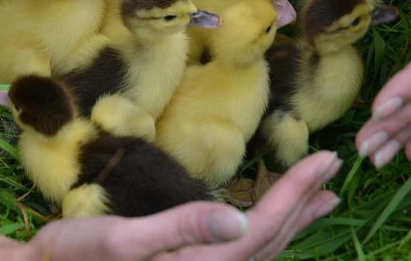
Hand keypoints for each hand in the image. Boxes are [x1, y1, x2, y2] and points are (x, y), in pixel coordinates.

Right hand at [14, 150, 341, 260]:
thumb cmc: (76, 257)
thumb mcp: (123, 240)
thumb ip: (181, 230)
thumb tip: (239, 222)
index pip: (264, 227)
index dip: (298, 192)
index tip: (326, 160)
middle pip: (272, 239)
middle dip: (305, 201)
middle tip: (335, 168)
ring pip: (262, 248)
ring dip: (292, 218)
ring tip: (320, 196)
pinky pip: (242, 252)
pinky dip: (266, 230)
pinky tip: (267, 219)